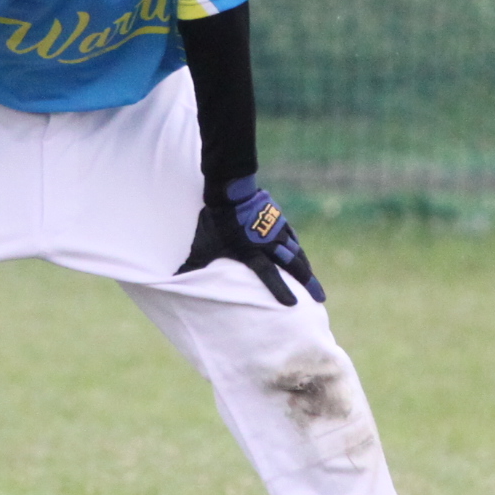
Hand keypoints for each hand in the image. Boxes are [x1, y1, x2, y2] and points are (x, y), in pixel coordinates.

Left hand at [177, 175, 323, 304]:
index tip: (294, 304)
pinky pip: (292, 238)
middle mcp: (267, 243)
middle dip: (308, 283)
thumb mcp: (202, 246)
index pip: (269, 275)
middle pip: (292, 265)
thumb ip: (193, 265)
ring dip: (306, 268)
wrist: (228, 190)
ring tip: (314, 283)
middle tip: (320, 299)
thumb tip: (174, 280)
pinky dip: (298, 249)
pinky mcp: (278, 220)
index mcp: (250, 252)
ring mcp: (275, 230)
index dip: (281, 289)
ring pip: (296, 251)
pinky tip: (301, 256)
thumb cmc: (213, 221)